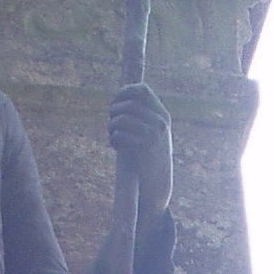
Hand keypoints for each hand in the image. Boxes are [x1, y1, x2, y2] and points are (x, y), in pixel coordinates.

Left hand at [109, 82, 173, 217]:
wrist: (158, 183)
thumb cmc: (150, 156)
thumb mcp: (152, 133)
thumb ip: (141, 117)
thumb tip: (118, 102)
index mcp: (163, 115)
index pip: (142, 90)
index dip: (125, 92)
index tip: (116, 101)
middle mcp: (160, 122)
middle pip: (128, 105)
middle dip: (114, 111)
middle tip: (111, 123)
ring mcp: (152, 135)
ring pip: (122, 119)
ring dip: (111, 126)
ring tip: (112, 135)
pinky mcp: (142, 148)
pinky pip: (119, 135)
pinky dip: (113, 140)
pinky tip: (116, 146)